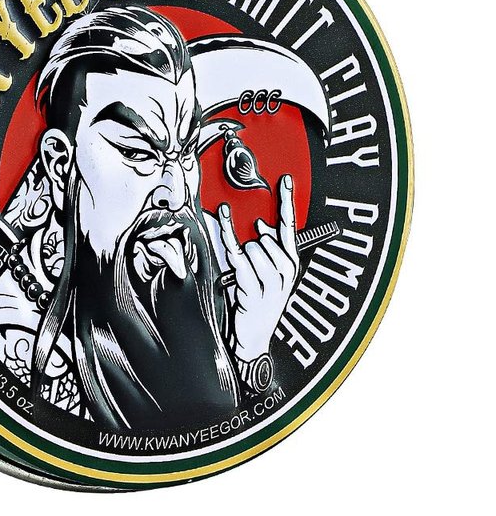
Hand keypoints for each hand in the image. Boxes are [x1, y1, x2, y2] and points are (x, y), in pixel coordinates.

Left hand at [218, 174, 298, 360]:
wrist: (254, 335)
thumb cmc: (259, 300)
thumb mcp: (269, 272)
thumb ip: (268, 247)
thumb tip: (262, 224)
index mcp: (291, 263)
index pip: (289, 226)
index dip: (287, 201)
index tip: (285, 180)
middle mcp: (285, 271)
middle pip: (265, 238)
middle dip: (253, 244)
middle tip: (249, 266)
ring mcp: (272, 282)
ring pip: (252, 248)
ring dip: (242, 256)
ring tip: (244, 275)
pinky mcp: (254, 291)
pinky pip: (239, 258)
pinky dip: (230, 243)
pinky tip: (225, 229)